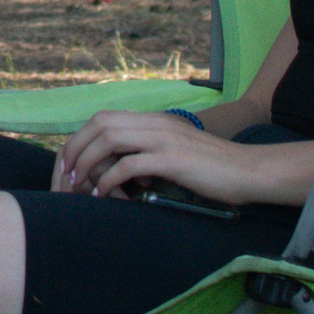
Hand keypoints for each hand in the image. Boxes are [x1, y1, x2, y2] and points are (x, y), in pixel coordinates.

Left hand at [53, 110, 253, 203]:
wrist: (249, 171)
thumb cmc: (213, 169)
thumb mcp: (176, 152)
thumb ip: (150, 152)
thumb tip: (121, 167)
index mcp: (155, 120)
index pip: (104, 118)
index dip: (81, 138)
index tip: (69, 162)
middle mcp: (156, 123)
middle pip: (100, 124)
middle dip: (75, 149)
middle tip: (65, 175)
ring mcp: (164, 139)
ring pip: (109, 139)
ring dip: (86, 162)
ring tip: (78, 185)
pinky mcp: (173, 159)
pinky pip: (129, 165)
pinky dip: (110, 179)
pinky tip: (103, 194)